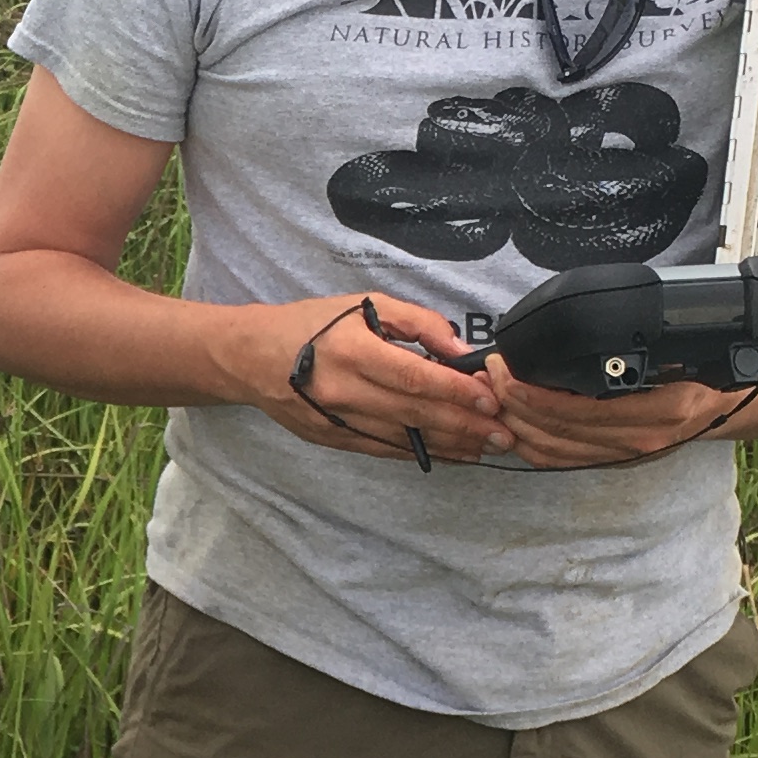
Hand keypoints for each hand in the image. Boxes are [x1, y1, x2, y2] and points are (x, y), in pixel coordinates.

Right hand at [220, 294, 511, 464]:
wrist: (252, 358)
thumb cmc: (312, 325)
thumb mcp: (363, 305)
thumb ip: (416, 323)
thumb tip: (459, 350)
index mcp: (353, 352)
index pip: (415, 378)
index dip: (457, 392)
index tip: (491, 399)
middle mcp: (345, 392)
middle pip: (416, 414)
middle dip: (466, 425)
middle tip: (505, 433)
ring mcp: (339, 421)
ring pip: (406, 438)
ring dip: (451, 445)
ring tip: (488, 447)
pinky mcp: (336, 439)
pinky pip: (387, 450)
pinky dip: (423, 452)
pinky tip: (452, 453)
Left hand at [487, 364, 739, 467]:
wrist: (728, 400)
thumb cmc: (703, 366)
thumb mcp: (682, 347)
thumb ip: (636, 347)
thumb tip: (578, 329)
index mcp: (660, 410)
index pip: (576, 412)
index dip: (531, 392)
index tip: (504, 366)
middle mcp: (640, 439)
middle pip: (556, 433)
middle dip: (511, 404)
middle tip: (488, 375)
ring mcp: (626, 455)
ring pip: (553, 451)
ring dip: (514, 425)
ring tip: (492, 395)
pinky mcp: (614, 460)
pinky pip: (562, 460)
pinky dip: (530, 445)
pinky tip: (511, 424)